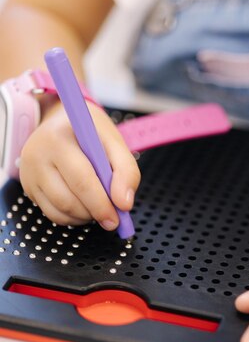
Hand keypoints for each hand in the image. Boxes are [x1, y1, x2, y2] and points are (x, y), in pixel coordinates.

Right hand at [20, 101, 139, 228]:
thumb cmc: (91, 134)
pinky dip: (73, 218)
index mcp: (59, 138)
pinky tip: (85, 208)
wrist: (62, 123)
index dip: (101, 202)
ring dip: (85, 216)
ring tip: (100, 207)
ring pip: (60, 210)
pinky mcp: (29, 187)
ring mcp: (29, 173)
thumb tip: (124, 203)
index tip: (119, 215)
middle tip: (114, 218)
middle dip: (95, 212)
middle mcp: (38, 155)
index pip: (81, 178)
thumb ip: (126, 171)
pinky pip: (52, 214)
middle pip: (67, 199)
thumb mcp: (114, 142)